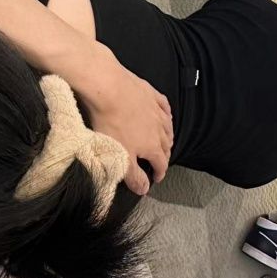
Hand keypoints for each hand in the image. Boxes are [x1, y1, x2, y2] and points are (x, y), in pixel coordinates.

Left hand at [72, 44, 172, 194]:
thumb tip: (144, 190)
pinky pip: (164, 106)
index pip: (161, 163)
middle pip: (166, 145)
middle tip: (159, 162)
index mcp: (151, 145)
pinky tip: (166, 115)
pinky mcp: (150, 93)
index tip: (156, 178)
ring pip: (168, 127)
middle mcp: (159, 128)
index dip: (160, 173)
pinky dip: (166, 113)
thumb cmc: (111, 123)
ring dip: (168, 137)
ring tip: (165, 142)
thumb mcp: (120, 155)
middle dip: (164, 156)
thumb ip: (133, 175)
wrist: (108, 87)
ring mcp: (155, 109)